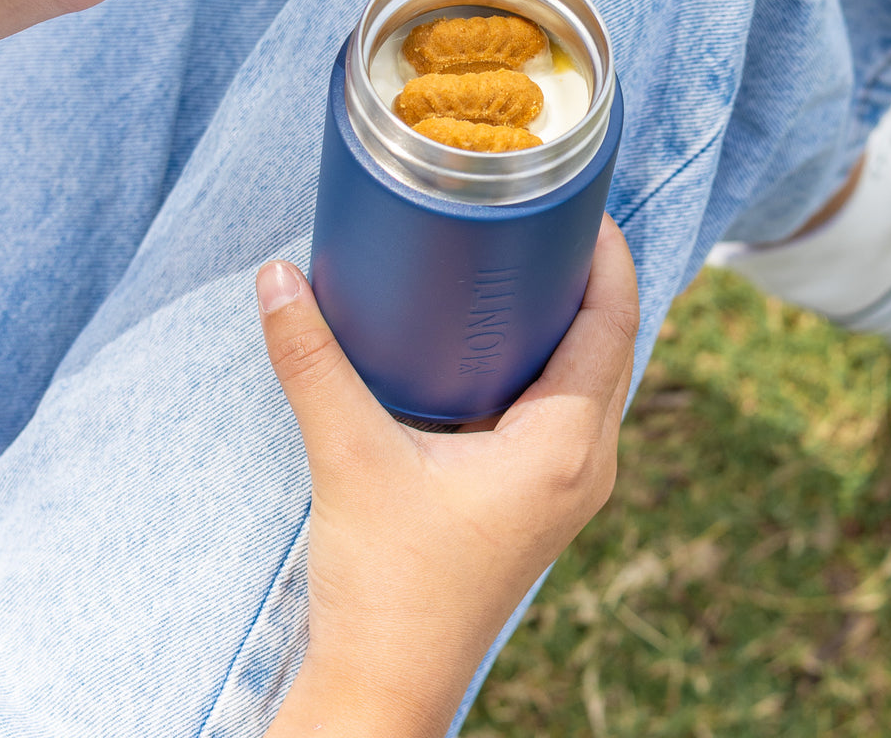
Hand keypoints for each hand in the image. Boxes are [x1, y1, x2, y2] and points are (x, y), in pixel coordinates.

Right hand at [254, 215, 638, 737]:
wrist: (386, 685)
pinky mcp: (541, 500)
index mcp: (564, 447)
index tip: (580, 204)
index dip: (608, 258)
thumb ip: (312, 361)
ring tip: (529, 262)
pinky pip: (570, 409)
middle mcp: (584, 465)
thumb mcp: (348, 457)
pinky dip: (553, 362)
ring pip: (593, 379)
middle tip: (546, 217)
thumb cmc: (384, 586)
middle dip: (589, 278)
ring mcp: (568, 487)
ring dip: (574, 321)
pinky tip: (508, 340)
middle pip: (611, 345)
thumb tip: (276, 278)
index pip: (613, 325)